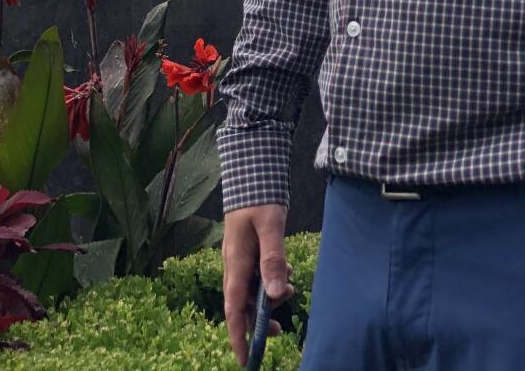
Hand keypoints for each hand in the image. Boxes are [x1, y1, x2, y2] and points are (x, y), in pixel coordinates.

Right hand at [222, 204, 291, 365]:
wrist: (252, 172)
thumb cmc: (259, 196)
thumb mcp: (270, 226)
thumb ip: (273, 259)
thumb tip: (275, 296)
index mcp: (235, 263)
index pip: (233, 309)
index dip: (238, 337)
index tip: (245, 360)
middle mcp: (233, 264)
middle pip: (241, 305)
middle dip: (256, 323)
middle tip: (278, 331)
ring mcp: (239, 258)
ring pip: (250, 291)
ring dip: (267, 300)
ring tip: (291, 293)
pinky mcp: (247, 251)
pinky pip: (255, 276)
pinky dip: (269, 282)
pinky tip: (286, 274)